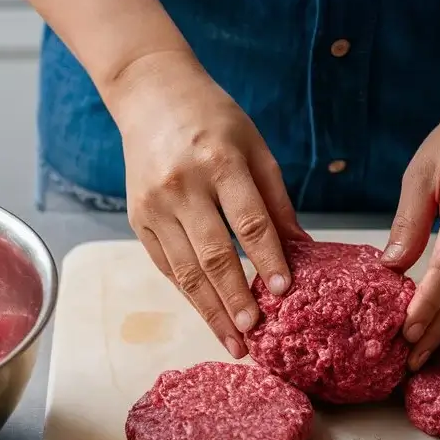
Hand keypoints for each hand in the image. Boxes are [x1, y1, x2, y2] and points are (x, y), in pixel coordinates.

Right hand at [106, 50, 307, 357]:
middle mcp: (181, 187)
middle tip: (256, 337)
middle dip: (236, 300)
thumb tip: (302, 250)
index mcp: (219, 162)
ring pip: (186, 271)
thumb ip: (276, 200)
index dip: (268, 260)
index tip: (284, 293)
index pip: (248, 222)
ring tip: (234, 343)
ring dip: (211, 311)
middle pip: (213, 255)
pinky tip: (209, 316)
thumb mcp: (255, 147)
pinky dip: (189, 294)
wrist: (151, 96)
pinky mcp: (136, 219)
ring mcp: (153, 206)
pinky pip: (166, 266)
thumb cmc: (213, 119)